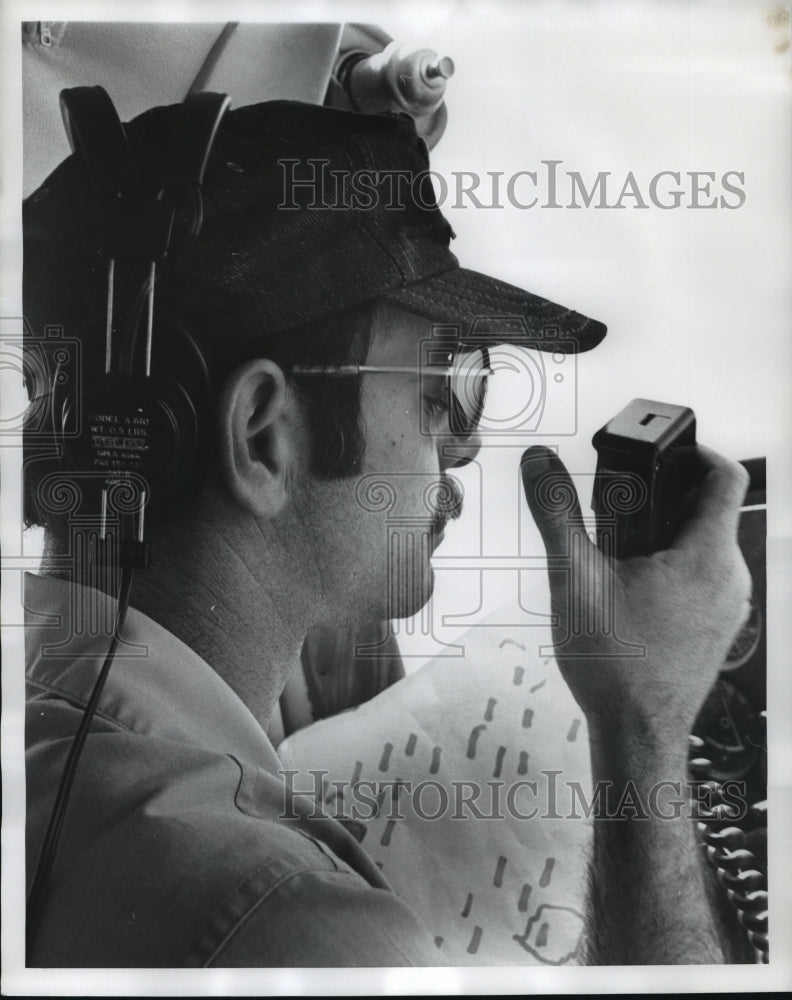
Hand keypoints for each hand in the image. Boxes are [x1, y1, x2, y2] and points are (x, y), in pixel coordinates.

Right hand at [520, 444, 750, 741]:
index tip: (658, 452)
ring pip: (705, 543)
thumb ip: (556, 512)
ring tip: (618, 554)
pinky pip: (703, 575)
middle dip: (663, 498)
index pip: (725, 476)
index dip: (694, 451)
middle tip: (618, 509)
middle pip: (710, 509)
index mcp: (706, 557)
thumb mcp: (574, 578)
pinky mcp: (718, 624)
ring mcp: (728, 605)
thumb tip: (540, 463)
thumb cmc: (615, 666)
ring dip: (664, 534)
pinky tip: (630, 587)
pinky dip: (672, 564)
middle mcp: (730, 578)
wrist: (637, 734)